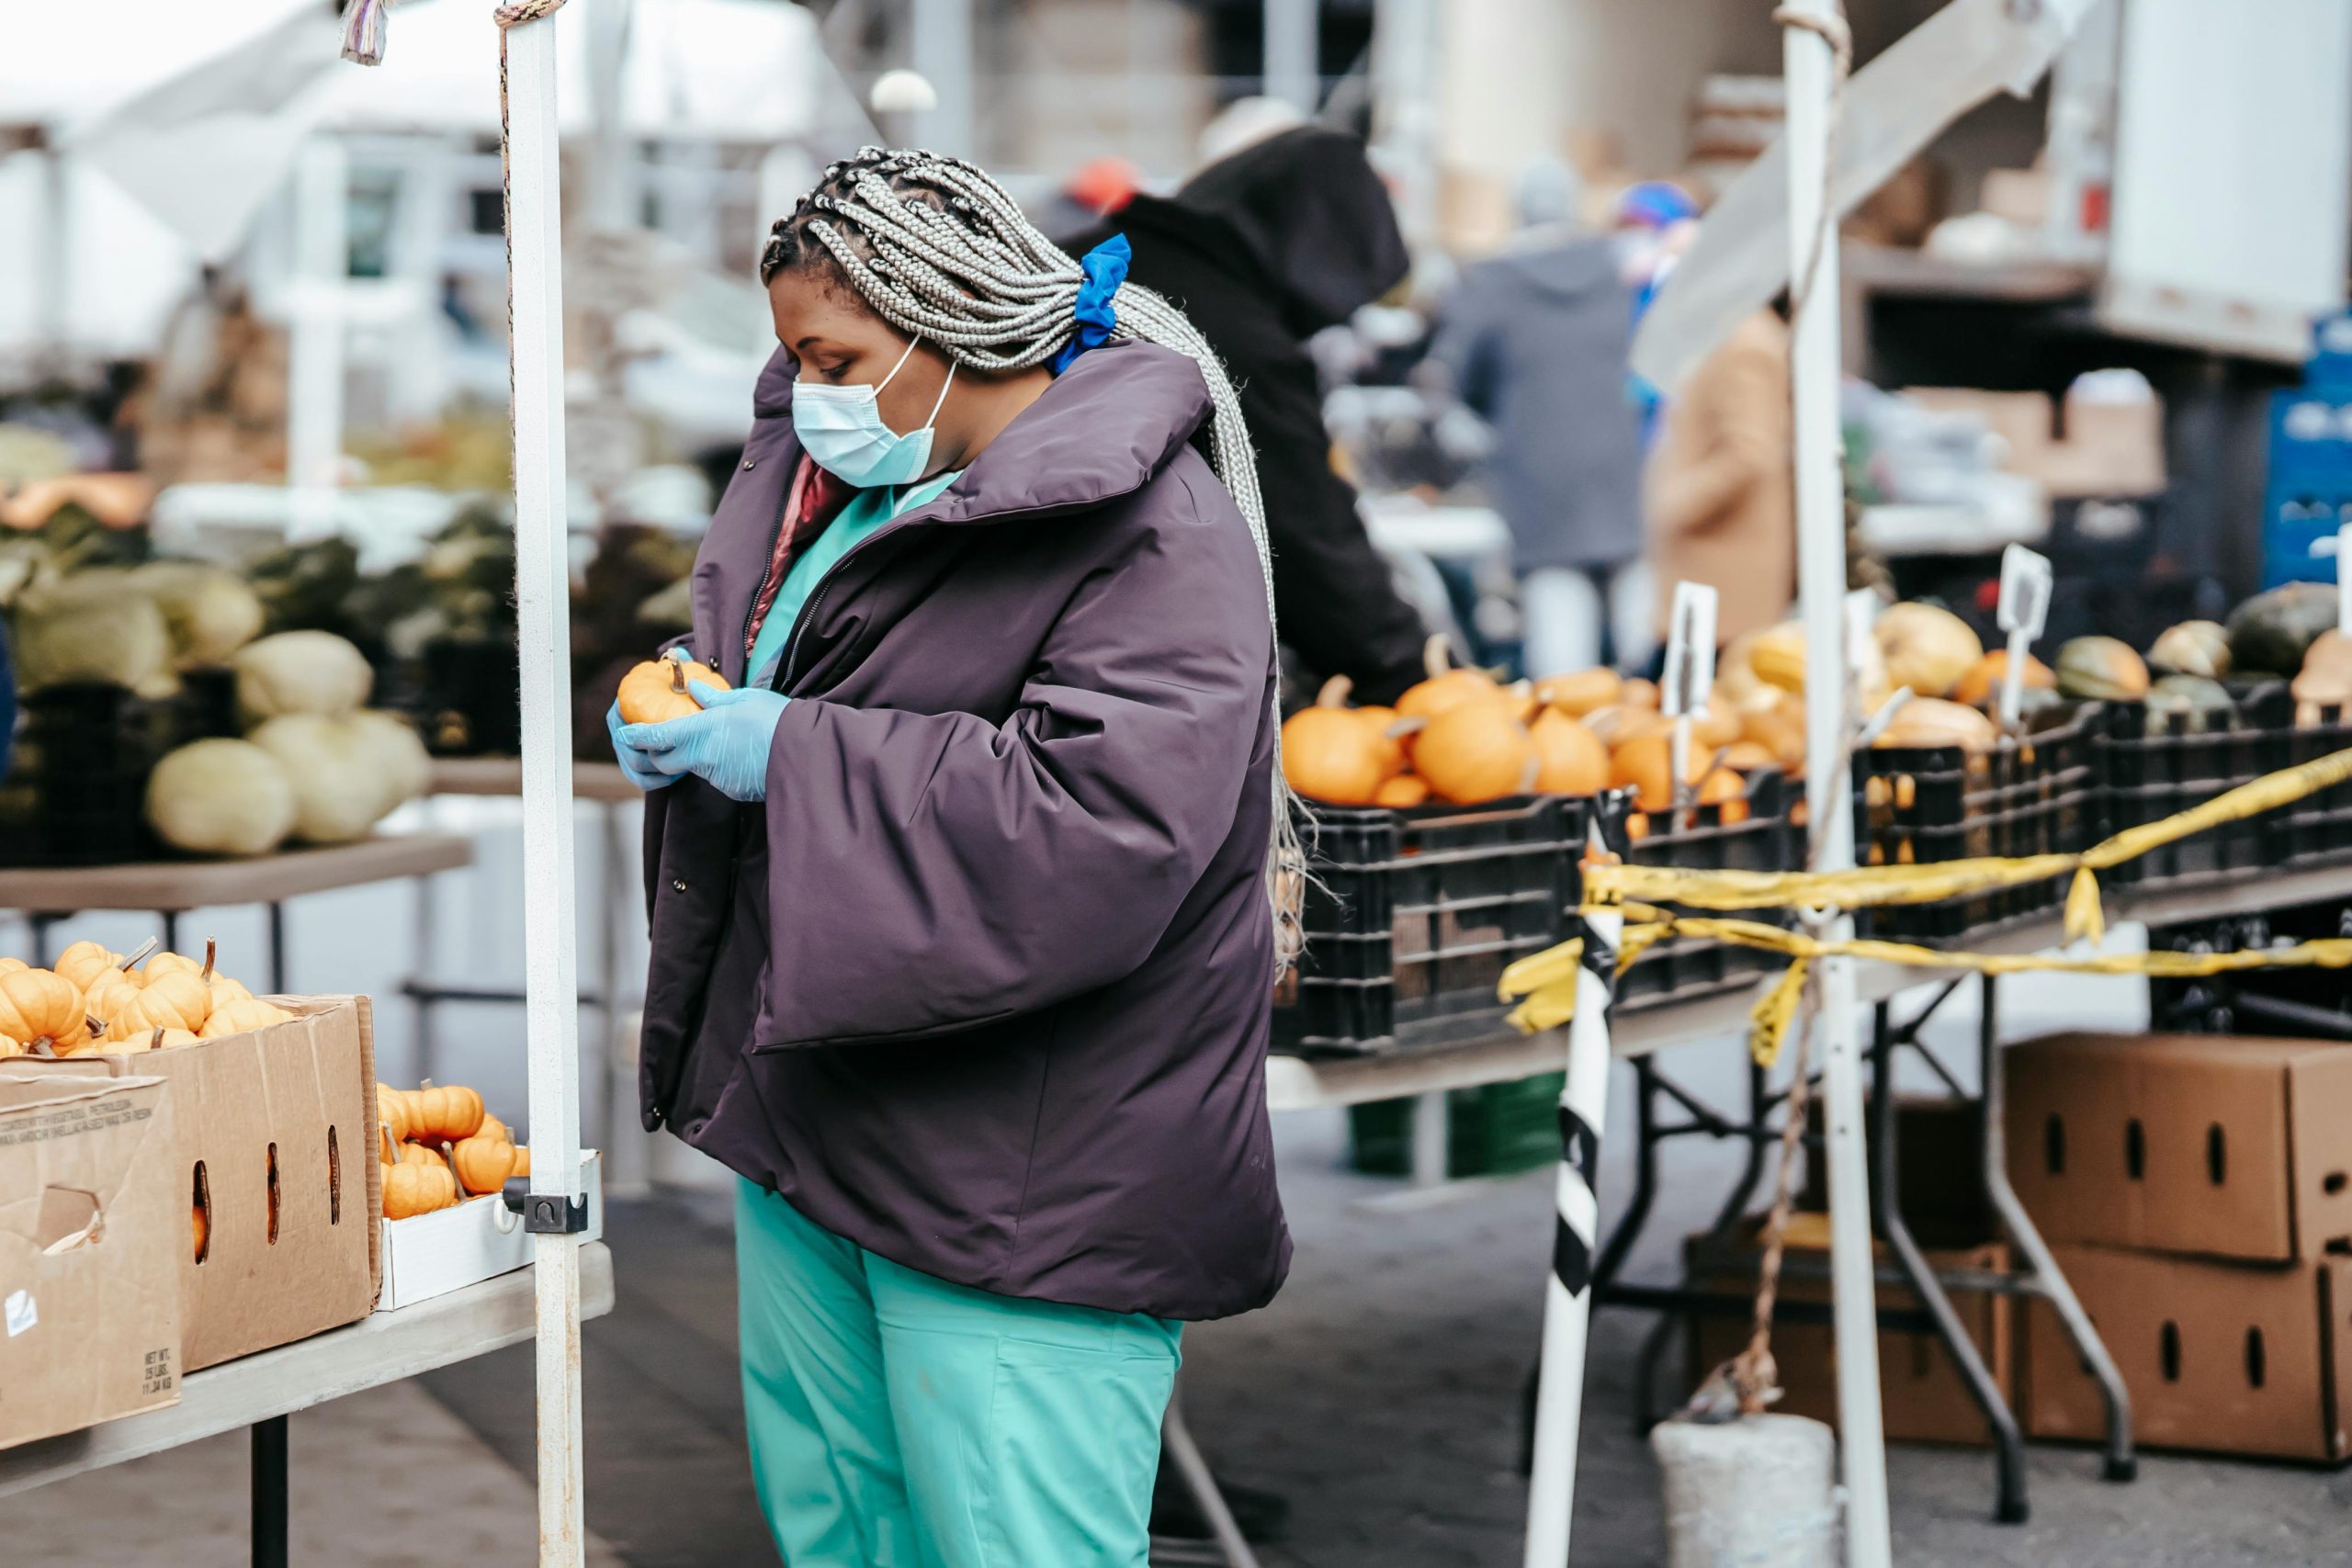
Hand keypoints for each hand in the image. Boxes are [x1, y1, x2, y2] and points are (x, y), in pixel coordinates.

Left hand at [617, 683, 789, 802]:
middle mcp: (702, 758)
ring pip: (693, 769)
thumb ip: (713, 698)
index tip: (624, 731)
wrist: (805, 753)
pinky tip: (736, 754)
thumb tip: (693, 690)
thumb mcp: (743, 699)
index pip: (654, 736)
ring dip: (692, 758)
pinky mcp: (733, 790)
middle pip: (665, 762)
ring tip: (711, 741)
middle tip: (661, 739)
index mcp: (700, 731)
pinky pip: (716, 777)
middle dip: (657, 753)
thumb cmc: (775, 720)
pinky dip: (717, 767)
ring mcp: (717, 777)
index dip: (635, 735)